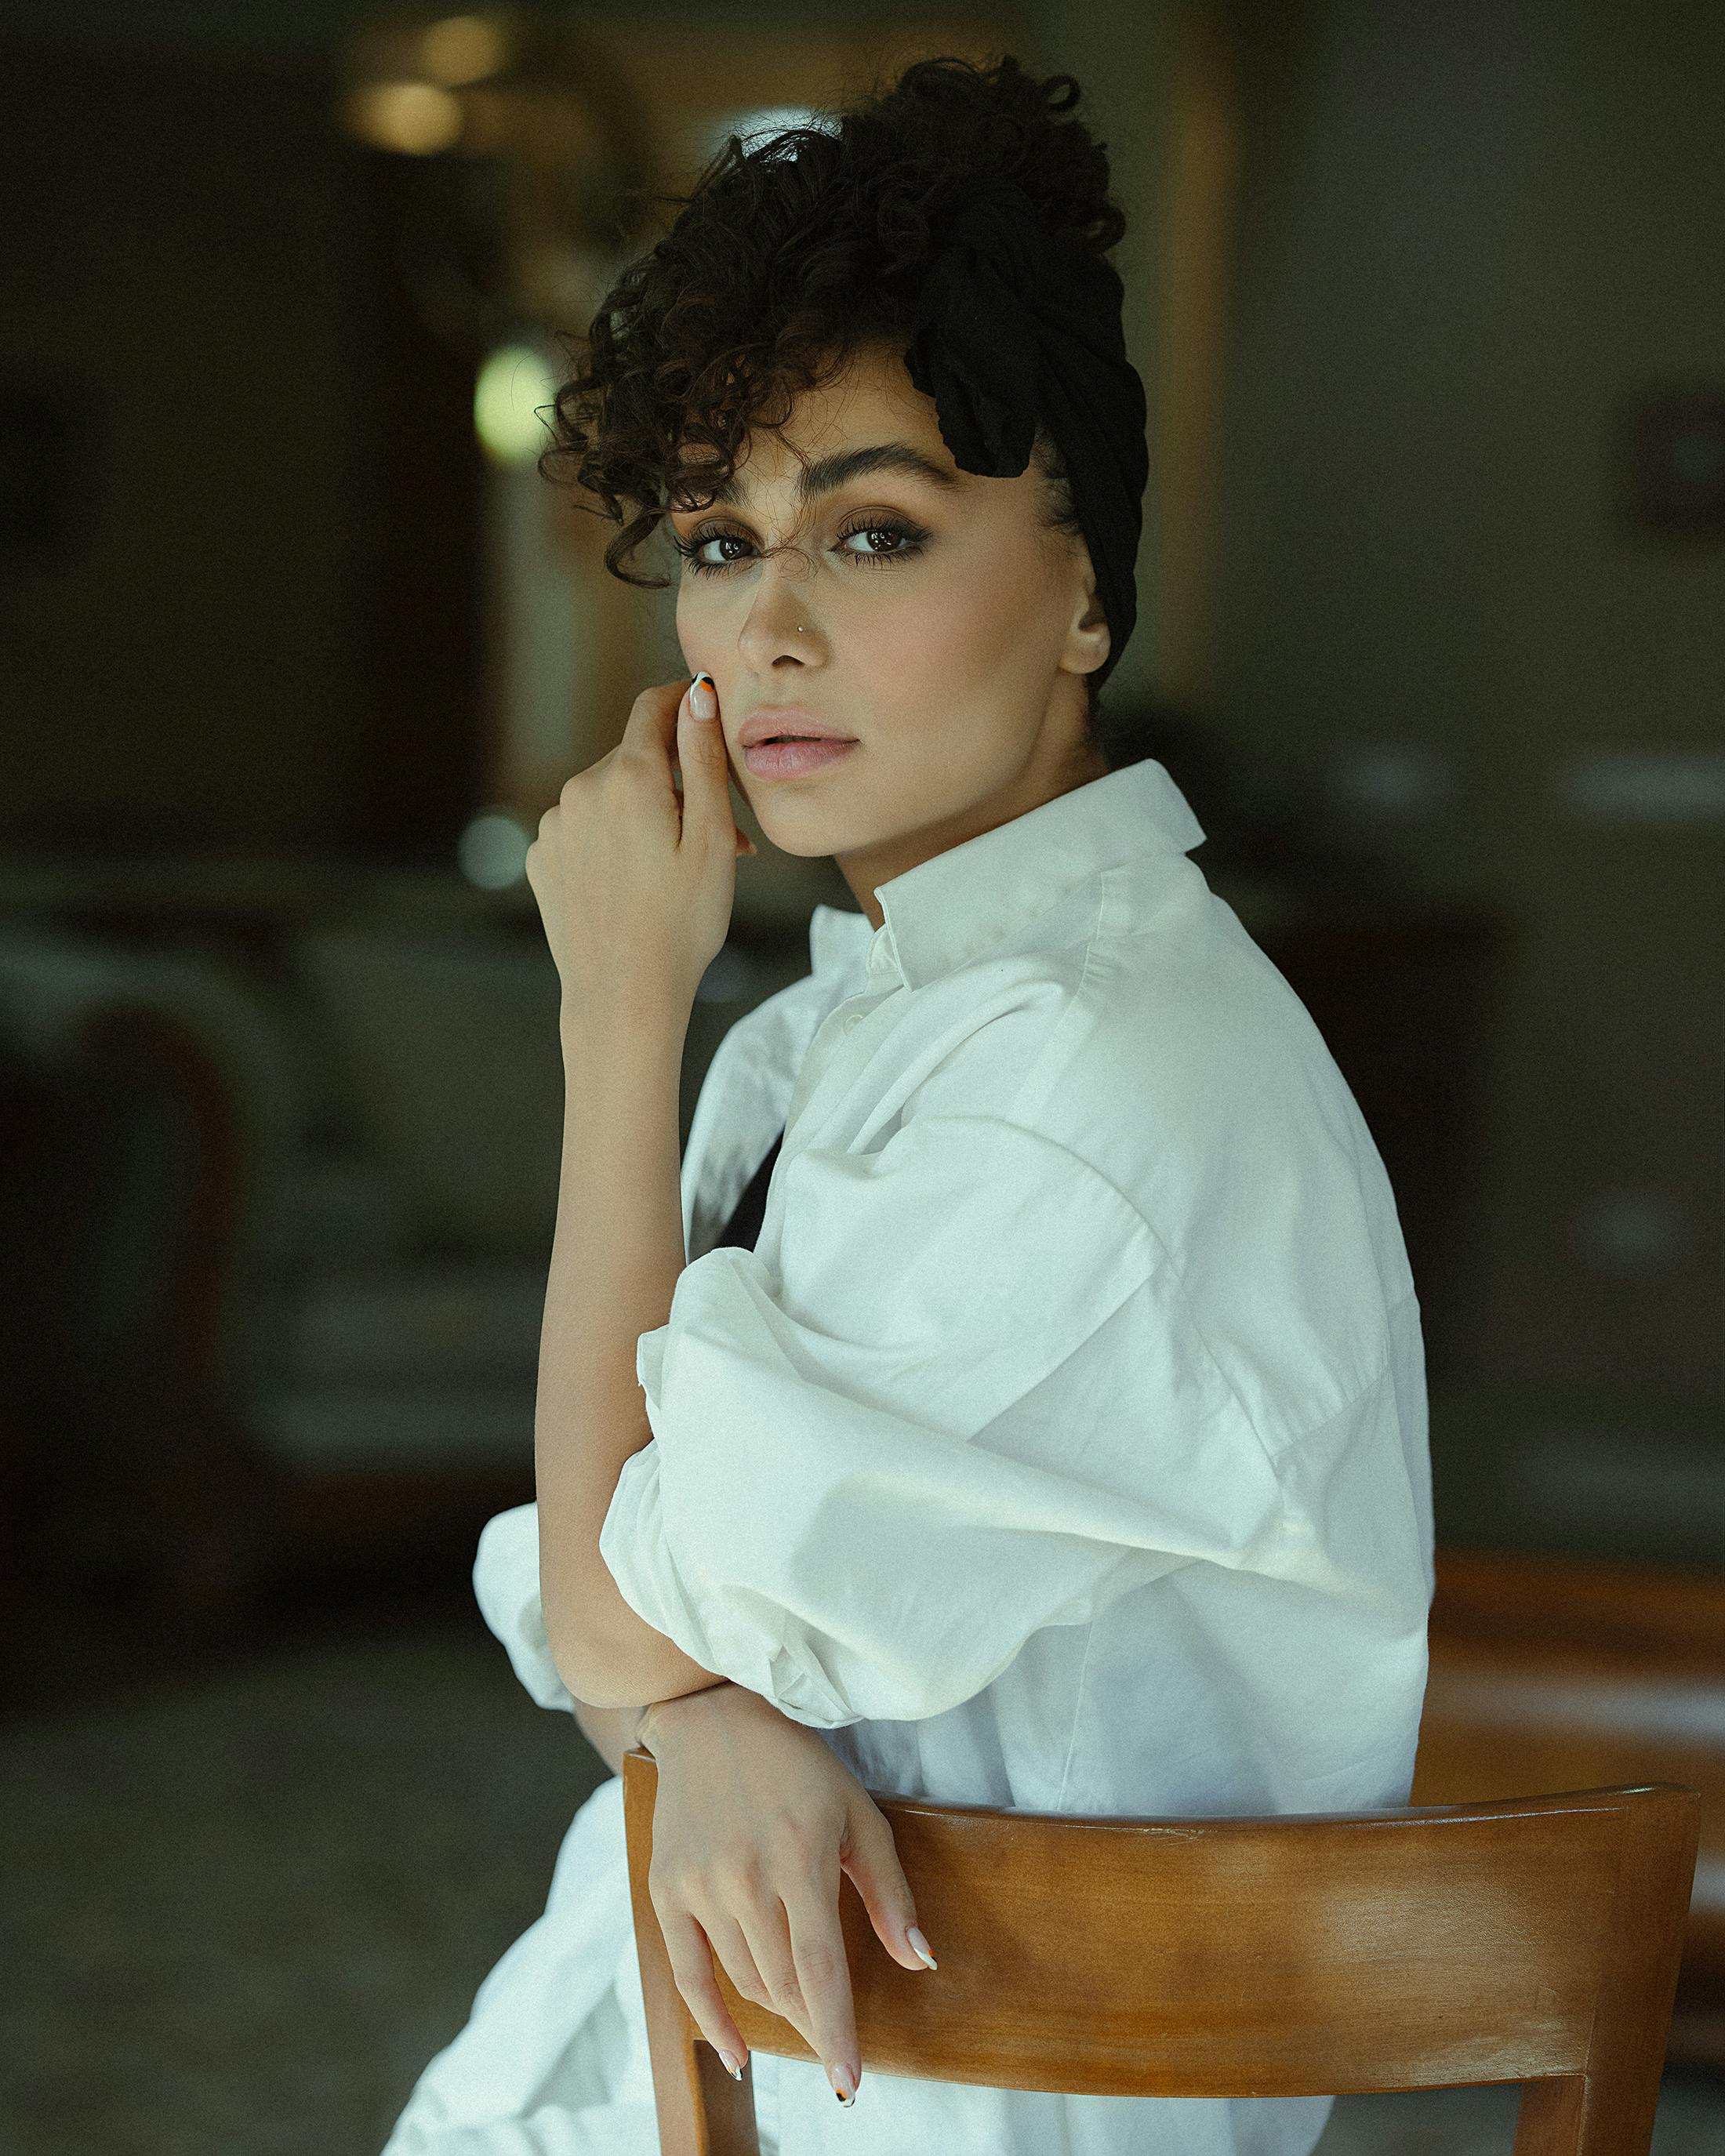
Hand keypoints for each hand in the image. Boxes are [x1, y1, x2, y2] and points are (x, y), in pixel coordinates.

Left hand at [523, 674, 753, 1020]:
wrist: (624, 995)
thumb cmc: (682, 922)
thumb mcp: (711, 837)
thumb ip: (703, 757)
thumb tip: (697, 694)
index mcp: (627, 776)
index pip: (654, 707)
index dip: (685, 699)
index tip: (706, 702)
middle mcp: (580, 790)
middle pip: (635, 758)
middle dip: (676, 780)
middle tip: (720, 832)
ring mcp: (554, 826)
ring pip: (610, 796)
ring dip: (645, 814)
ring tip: (679, 868)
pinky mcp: (542, 858)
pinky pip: (584, 830)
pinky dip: (613, 841)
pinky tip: (636, 884)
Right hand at [637, 1683, 936, 2103]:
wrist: (712, 1717)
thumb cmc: (798, 1765)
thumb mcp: (857, 1813)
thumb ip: (888, 1892)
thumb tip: (919, 1962)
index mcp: (799, 1855)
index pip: (820, 1968)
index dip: (836, 2031)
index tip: (850, 2082)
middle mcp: (744, 1875)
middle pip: (783, 1984)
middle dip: (815, 2024)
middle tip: (834, 2043)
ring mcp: (699, 1883)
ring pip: (746, 1980)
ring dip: (778, 2008)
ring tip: (801, 2009)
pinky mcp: (665, 1887)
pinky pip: (688, 1974)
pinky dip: (713, 2019)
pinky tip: (737, 2050)